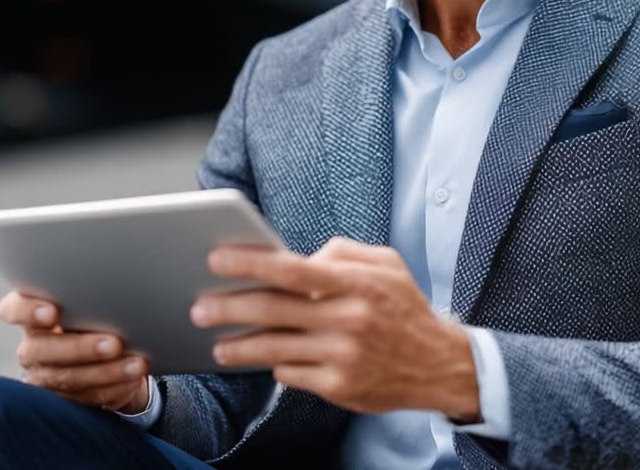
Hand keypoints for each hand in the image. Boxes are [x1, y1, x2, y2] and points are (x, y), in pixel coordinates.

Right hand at [0, 291, 149, 413]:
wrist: (109, 349)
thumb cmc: (98, 312)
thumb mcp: (92, 300)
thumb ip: (91, 295)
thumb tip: (122, 288)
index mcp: (32, 313)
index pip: (12, 309)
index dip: (27, 312)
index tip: (52, 313)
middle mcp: (32, 345)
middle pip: (42, 350)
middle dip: (80, 348)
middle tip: (115, 344)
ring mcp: (43, 375)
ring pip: (66, 378)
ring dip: (106, 372)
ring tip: (136, 365)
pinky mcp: (62, 398)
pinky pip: (85, 397)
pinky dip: (112, 389)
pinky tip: (132, 381)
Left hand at [190, 238, 480, 420]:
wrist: (439, 365)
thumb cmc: (404, 308)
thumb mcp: (386, 265)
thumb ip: (341, 252)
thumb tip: (295, 257)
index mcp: (357, 283)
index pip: (293, 270)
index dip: (251, 263)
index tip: (216, 259)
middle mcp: (348, 320)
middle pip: (273, 310)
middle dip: (228, 307)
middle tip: (200, 306)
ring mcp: (342, 357)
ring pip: (273, 348)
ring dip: (238, 346)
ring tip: (218, 343)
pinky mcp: (339, 387)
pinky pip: (290, 374)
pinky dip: (275, 365)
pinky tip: (268, 359)